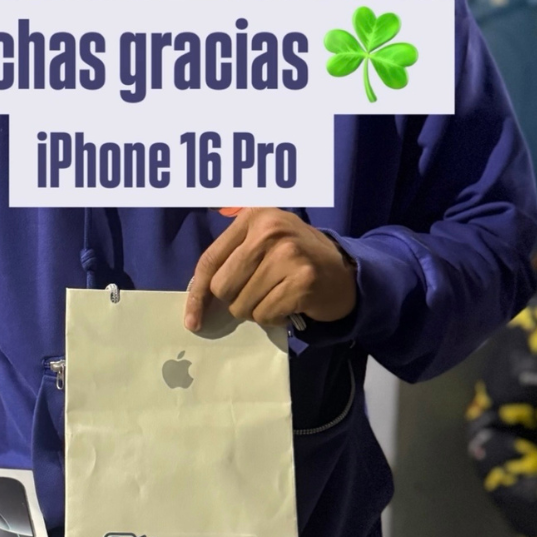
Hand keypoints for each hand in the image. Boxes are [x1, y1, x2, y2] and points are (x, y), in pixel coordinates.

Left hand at [184, 208, 355, 330]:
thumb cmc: (296, 259)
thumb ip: (231, 256)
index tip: (192, 319)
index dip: (197, 294)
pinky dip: (273, 318)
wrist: (345, 272)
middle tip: (258, 294)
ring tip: (277, 296)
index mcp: (253, 217)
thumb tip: (196, 296)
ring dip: (256, 310)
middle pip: (223, 286)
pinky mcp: (302, 282)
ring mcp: (288, 255)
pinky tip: (288, 305)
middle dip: (235, 300)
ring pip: (242, 305)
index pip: (210, 259)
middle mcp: (269, 230)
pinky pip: (265, 315)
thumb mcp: (263, 241)